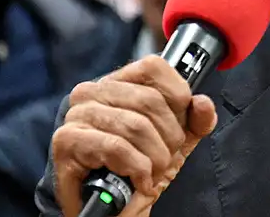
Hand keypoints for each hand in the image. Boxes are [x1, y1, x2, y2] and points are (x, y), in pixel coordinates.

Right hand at [51, 56, 217, 216]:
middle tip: (166, 159)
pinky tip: (139, 181)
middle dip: (169, 138)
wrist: (111, 209)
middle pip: (150, 100)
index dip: (177, 95)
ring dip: (155, 158)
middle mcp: (92, 91)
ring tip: (152, 173)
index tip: (180, 124)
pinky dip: (137, 168)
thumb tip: (202, 104)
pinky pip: (116, 147)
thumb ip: (194, 120)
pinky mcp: (66, 140)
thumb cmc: (136, 168)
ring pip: (136, 126)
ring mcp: (76, 114)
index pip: (154, 66)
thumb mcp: (174, 141)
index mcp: (118, 82)